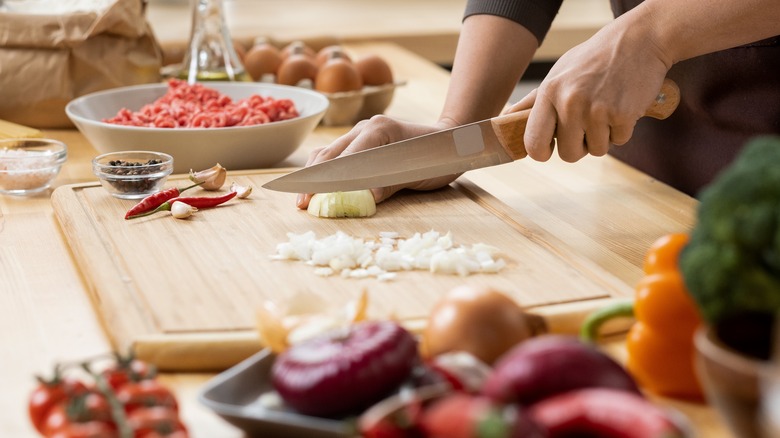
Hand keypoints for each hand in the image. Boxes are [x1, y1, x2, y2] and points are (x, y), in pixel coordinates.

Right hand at [296, 116, 461, 208]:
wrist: (451, 140)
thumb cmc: (438, 156)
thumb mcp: (417, 173)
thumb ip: (388, 184)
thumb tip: (363, 199)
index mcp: (378, 130)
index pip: (345, 158)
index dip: (327, 180)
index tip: (313, 198)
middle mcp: (365, 127)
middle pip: (330, 154)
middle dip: (313, 180)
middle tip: (302, 203)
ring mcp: (361, 131)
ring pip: (328, 152)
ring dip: (314, 176)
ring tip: (304, 198)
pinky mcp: (361, 140)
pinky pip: (337, 154)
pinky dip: (324, 170)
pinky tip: (317, 186)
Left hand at [511, 14, 670, 162]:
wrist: (638, 40)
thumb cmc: (593, 59)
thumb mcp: (558, 73)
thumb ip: (532, 101)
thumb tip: (505, 119)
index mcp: (549, 93)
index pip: (533, 143)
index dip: (542, 152)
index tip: (550, 148)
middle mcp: (570, 103)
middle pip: (568, 154)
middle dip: (579, 146)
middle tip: (587, 124)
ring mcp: (597, 110)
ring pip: (596, 151)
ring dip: (603, 137)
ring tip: (605, 109)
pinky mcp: (623, 115)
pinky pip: (619, 141)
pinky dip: (622, 129)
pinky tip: (622, 106)